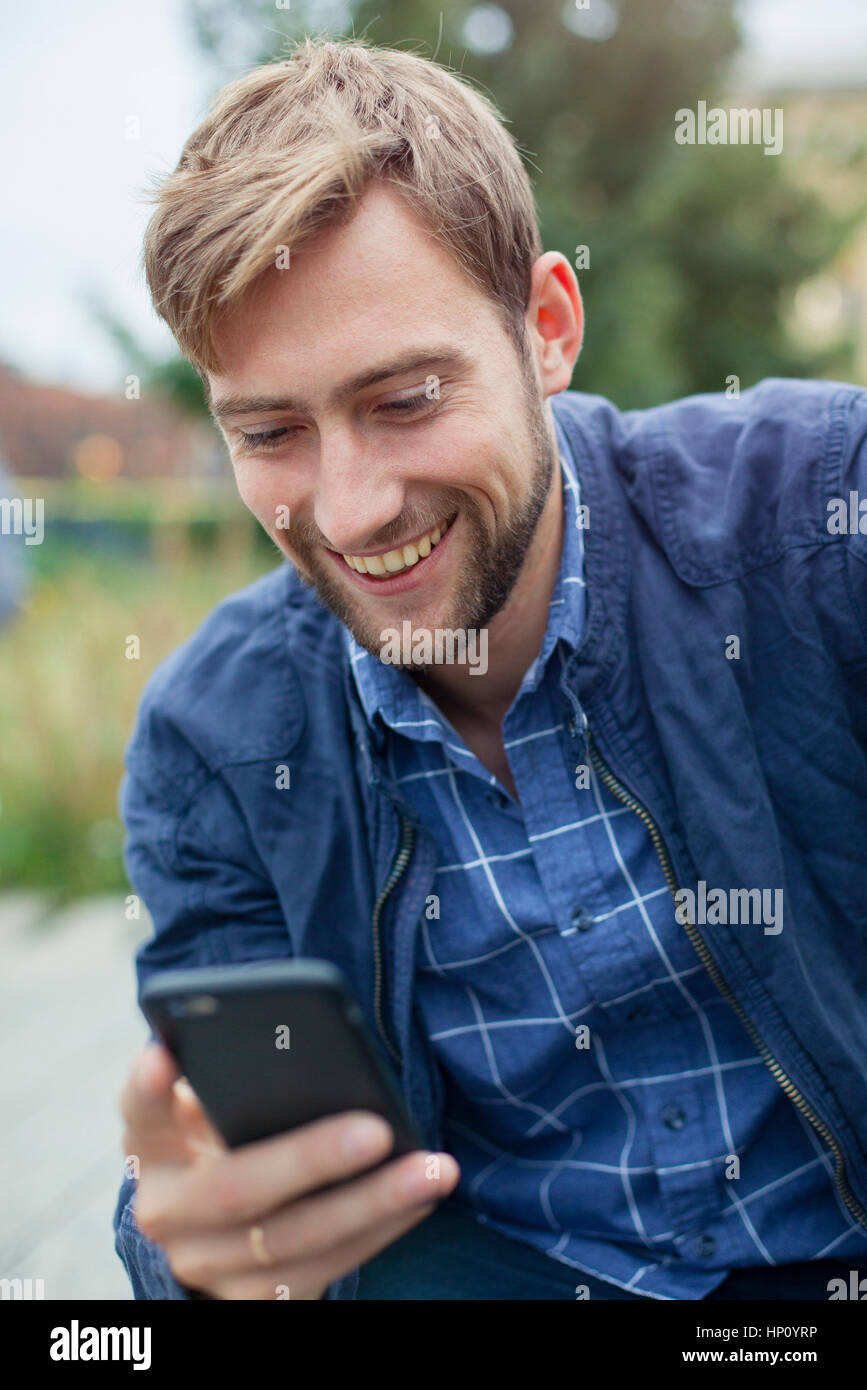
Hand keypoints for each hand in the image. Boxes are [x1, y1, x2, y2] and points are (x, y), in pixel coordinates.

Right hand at [119, 1041, 459, 1298]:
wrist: (218, 1228)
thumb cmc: (232, 1134)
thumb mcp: (218, 1105)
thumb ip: (239, 1076)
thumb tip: (307, 1045)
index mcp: (152, 1142)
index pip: (140, 1107)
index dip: (148, 1086)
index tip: (164, 1055)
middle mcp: (165, 1210)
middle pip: (234, 1189)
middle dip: (310, 1159)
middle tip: (377, 1130)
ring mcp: (204, 1264)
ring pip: (291, 1241)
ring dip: (372, 1204)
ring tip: (434, 1168)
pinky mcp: (249, 1300)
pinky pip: (322, 1272)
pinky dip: (379, 1233)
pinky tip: (422, 1197)